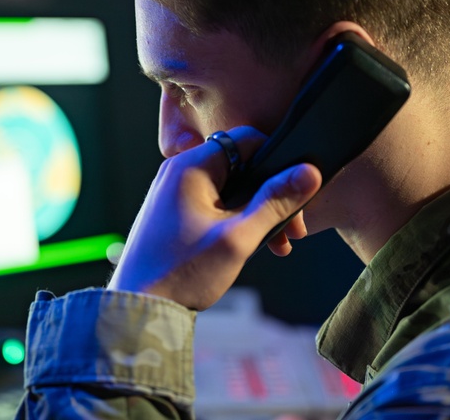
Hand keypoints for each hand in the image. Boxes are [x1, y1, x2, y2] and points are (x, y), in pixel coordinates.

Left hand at [107, 126, 320, 309]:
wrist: (140, 308)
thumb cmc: (182, 273)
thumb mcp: (238, 237)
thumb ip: (275, 202)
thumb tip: (310, 172)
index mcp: (190, 167)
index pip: (246, 140)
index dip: (278, 160)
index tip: (299, 192)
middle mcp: (179, 172)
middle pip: (242, 165)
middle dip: (272, 195)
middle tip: (294, 229)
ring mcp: (175, 192)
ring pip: (232, 188)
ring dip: (259, 211)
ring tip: (279, 244)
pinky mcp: (176, 212)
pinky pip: (216, 204)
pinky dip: (239, 220)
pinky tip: (257, 245)